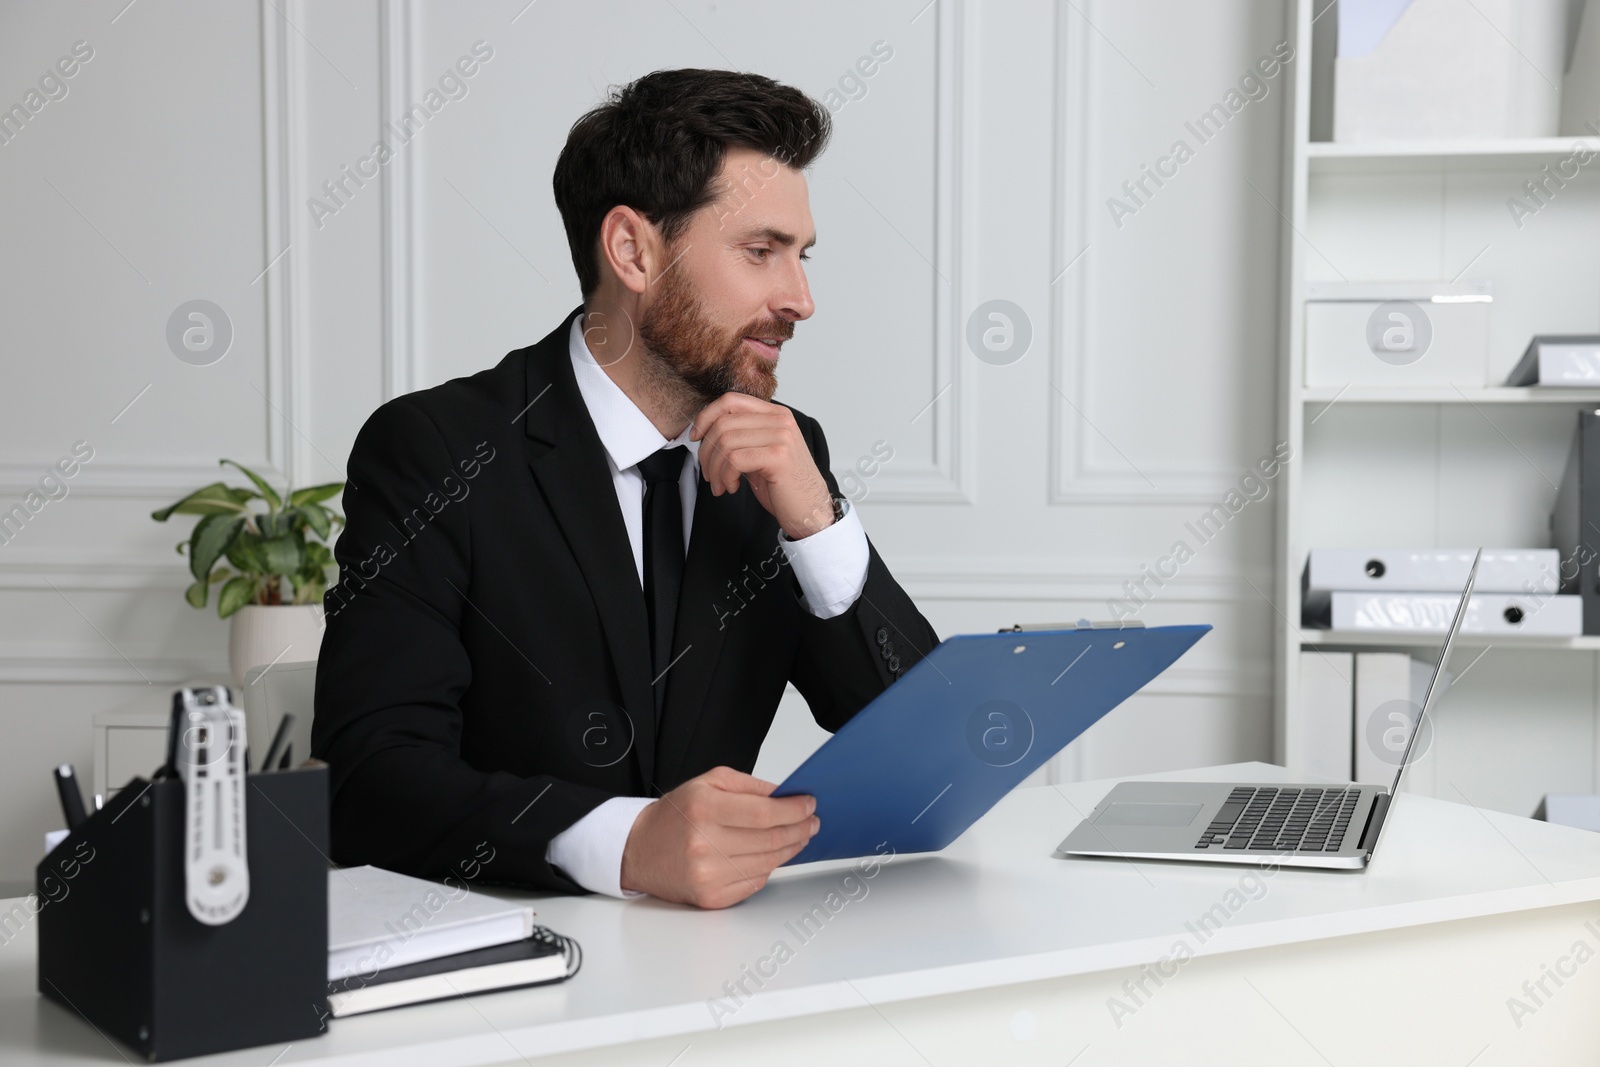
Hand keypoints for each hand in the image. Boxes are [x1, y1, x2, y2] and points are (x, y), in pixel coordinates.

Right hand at [618, 766, 818, 907]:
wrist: (638, 850)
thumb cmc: (675, 816)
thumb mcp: (707, 783)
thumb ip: (749, 786)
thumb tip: (786, 796)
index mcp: (704, 808)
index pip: (765, 812)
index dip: (793, 810)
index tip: (809, 805)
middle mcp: (704, 843)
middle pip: (770, 839)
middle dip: (799, 829)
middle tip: (812, 822)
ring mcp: (707, 875)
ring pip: (767, 864)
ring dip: (790, 849)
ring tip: (798, 837)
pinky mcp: (710, 898)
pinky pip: (754, 883)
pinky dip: (768, 868)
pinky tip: (771, 856)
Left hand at [691, 393, 834, 539]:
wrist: (811, 510)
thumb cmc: (784, 486)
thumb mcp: (760, 453)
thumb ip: (740, 437)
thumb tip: (704, 433)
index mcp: (775, 414)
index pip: (731, 400)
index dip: (706, 417)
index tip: (696, 437)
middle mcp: (780, 420)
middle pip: (723, 422)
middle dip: (707, 451)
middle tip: (709, 473)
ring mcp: (781, 436)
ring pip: (725, 442)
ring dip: (715, 468)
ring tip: (720, 485)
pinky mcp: (778, 456)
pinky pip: (734, 459)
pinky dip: (725, 476)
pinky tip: (732, 487)